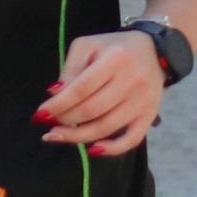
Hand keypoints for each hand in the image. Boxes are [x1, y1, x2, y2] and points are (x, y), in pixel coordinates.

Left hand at [39, 30, 164, 156]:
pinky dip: (111, 149)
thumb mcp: (89, 46)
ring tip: (58, 135)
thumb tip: (54, 94)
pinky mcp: (149, 115)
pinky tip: (92, 150)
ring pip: (106, 127)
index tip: (40, 114)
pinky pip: (131, 139)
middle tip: (48, 123)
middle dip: (64, 120)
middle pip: (91, 110)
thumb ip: (70, 68)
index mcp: (115, 59)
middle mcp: (131, 81)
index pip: (81, 89)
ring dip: (78, 136)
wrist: (155, 50)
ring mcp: (142, 101)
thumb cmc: (114, 48)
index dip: (58, 105)